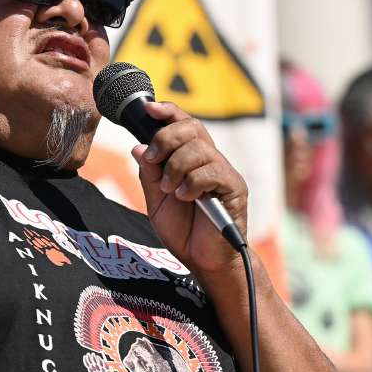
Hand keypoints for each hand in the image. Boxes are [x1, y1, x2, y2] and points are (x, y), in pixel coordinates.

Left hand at [131, 102, 248, 274]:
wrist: (204, 262)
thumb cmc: (184, 232)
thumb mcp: (157, 202)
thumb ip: (149, 175)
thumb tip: (137, 147)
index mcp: (191, 160)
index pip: (184, 124)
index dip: (169, 112)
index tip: (149, 108)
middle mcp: (210, 161)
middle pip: (192, 127)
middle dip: (166, 138)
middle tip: (153, 159)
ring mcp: (224, 173)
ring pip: (199, 149)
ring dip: (175, 167)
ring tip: (170, 190)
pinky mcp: (235, 189)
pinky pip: (212, 172)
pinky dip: (192, 182)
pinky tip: (186, 198)